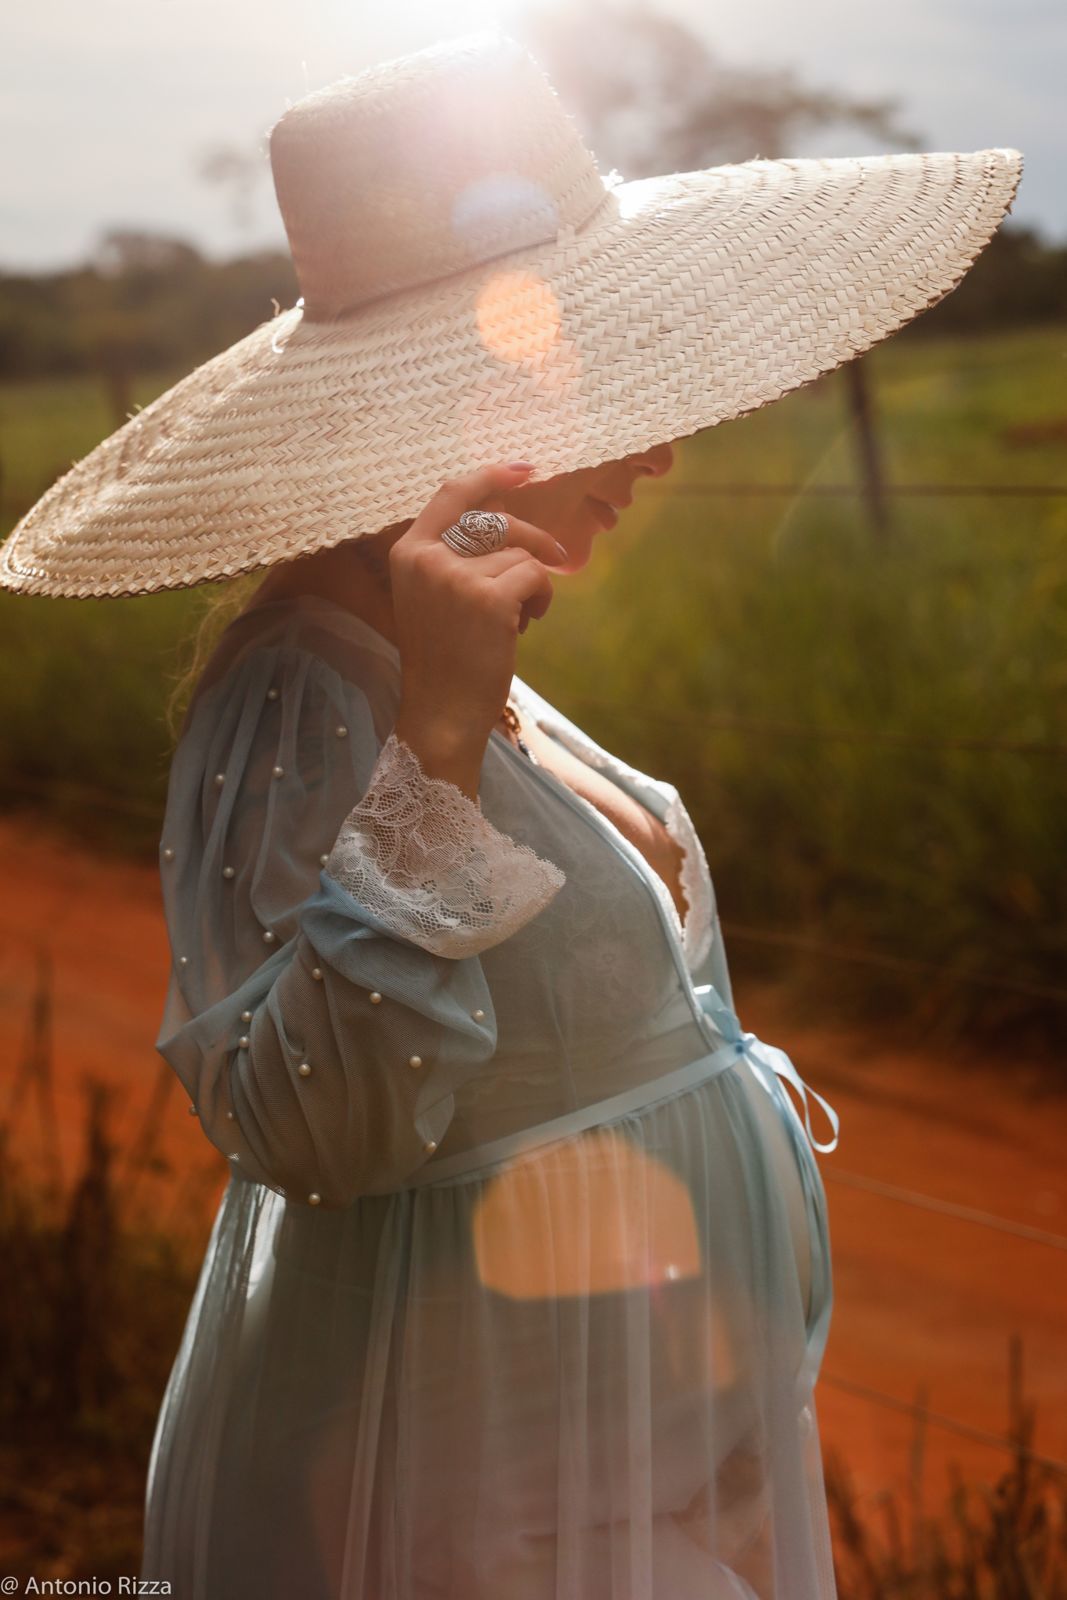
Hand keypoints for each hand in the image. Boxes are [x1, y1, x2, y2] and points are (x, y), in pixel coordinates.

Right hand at [389, 464, 564, 767]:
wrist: (442, 711)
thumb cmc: (445, 658)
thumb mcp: (435, 597)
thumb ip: (456, 556)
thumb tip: (507, 517)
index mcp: (408, 552)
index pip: (452, 493)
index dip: (491, 475)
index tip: (525, 469)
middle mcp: (426, 558)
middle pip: (495, 520)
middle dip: (532, 536)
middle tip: (556, 555)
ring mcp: (455, 578)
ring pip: (519, 554)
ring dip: (532, 584)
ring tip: (519, 619)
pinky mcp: (488, 599)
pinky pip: (535, 576)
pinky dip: (541, 600)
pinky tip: (525, 627)